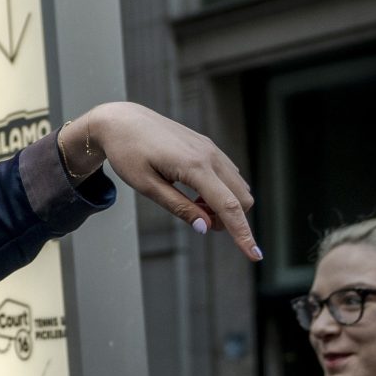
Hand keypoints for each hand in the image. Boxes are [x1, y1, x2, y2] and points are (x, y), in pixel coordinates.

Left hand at [67, 102, 261, 262]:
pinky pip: (228, 174)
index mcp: (194, 166)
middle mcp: (210, 155)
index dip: (243, 234)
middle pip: (242, 198)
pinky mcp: (208, 146)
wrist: (120, 121)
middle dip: (229, 218)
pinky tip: (195, 191)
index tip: (255, 255)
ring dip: (224, 205)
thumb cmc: (127, 153)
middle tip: (196, 219)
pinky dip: (220, 191)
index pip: (228, 206)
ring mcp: (211, 148)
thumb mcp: (146, 186)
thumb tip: (205, 227)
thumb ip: (178, 207)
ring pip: (238, 186)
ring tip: (191, 203)